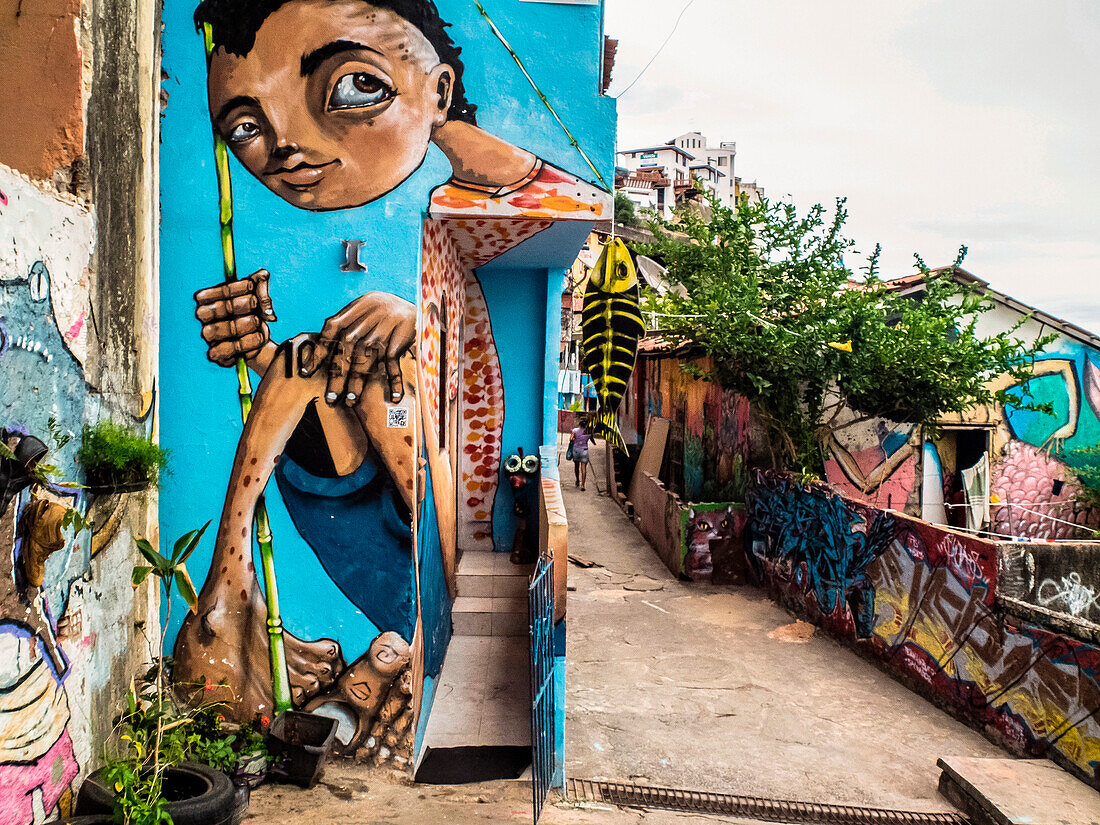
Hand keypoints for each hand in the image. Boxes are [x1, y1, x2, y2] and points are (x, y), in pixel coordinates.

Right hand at [194, 270, 275, 365]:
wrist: (257, 341)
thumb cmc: (252, 312)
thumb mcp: (257, 295)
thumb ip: (260, 283)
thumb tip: (263, 275)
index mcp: (206, 297)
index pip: (222, 289)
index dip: (240, 287)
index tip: (253, 286)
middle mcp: (202, 315)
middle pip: (223, 308)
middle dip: (245, 304)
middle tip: (258, 305)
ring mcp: (207, 335)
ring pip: (227, 328)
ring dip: (247, 324)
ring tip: (259, 322)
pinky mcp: (214, 354)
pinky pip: (231, 348)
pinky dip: (249, 342)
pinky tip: (259, 337)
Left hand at [300, 292, 415, 405]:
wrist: (410, 304)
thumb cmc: (380, 312)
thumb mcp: (361, 308)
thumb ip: (344, 323)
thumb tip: (321, 348)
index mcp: (354, 310)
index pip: (331, 330)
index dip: (319, 352)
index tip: (307, 373)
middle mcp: (366, 319)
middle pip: (346, 349)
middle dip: (337, 375)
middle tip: (331, 397)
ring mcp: (383, 329)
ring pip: (367, 359)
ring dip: (358, 381)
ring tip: (351, 400)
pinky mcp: (400, 338)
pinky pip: (394, 362)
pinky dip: (395, 380)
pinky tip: (394, 396)